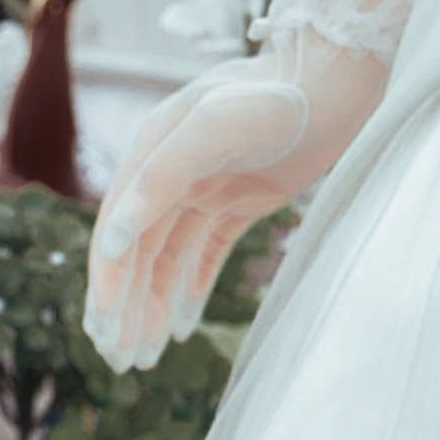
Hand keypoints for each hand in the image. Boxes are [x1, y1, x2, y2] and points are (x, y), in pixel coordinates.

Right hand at [85, 63, 323, 372]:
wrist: (335, 78)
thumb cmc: (274, 96)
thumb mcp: (213, 128)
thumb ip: (161, 177)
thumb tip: (113, 235)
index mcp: (151, 153)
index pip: (118, 232)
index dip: (108, 284)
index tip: (104, 334)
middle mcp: (171, 173)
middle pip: (138, 252)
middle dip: (126, 307)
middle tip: (120, 361)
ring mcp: (206, 187)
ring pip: (169, 258)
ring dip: (154, 305)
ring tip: (146, 357)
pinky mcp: (241, 199)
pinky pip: (206, 252)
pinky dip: (192, 288)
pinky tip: (183, 327)